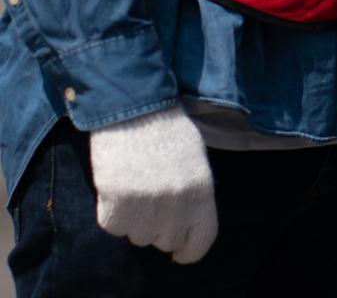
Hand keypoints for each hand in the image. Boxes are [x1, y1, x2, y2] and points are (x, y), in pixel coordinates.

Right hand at [90, 105, 216, 264]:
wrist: (134, 107)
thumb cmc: (168, 129)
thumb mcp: (196, 159)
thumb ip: (195, 193)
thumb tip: (187, 225)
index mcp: (201, 190)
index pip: (201, 241)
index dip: (189, 250)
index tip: (180, 250)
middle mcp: (175, 203)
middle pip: (165, 241)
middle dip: (160, 226)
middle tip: (154, 198)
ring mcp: (144, 207)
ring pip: (139, 237)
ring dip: (137, 220)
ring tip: (137, 186)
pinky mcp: (114, 206)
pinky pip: (114, 227)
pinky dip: (114, 213)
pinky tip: (120, 186)